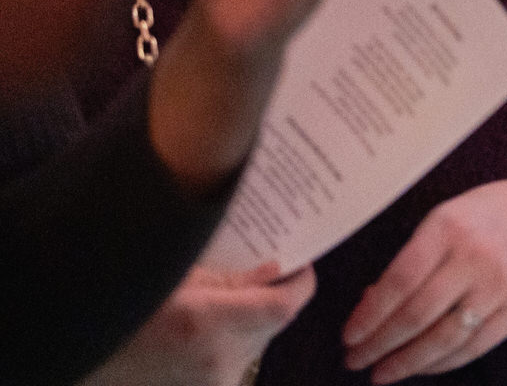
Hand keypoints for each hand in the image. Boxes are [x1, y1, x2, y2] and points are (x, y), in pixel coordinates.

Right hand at [79, 264, 314, 385]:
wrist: (70, 344)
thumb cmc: (119, 301)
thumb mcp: (172, 276)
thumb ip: (229, 277)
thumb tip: (274, 272)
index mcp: (208, 323)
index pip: (283, 308)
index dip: (301, 285)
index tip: (300, 267)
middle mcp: (214, 361)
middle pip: (272, 328)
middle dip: (272, 301)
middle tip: (260, 275)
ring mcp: (206, 384)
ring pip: (252, 348)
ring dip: (249, 325)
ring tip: (221, 304)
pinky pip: (229, 366)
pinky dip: (228, 346)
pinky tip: (203, 331)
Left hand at [342, 179, 506, 382]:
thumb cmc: (481, 217)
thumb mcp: (442, 220)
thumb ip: (410, 261)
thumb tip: (371, 309)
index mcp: (448, 227)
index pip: (399, 282)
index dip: (369, 316)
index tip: (348, 337)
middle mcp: (476, 256)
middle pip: (418, 315)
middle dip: (380, 345)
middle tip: (356, 361)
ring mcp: (502, 284)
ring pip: (446, 338)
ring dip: (408, 363)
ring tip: (383, 373)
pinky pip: (476, 346)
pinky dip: (444, 363)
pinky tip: (423, 366)